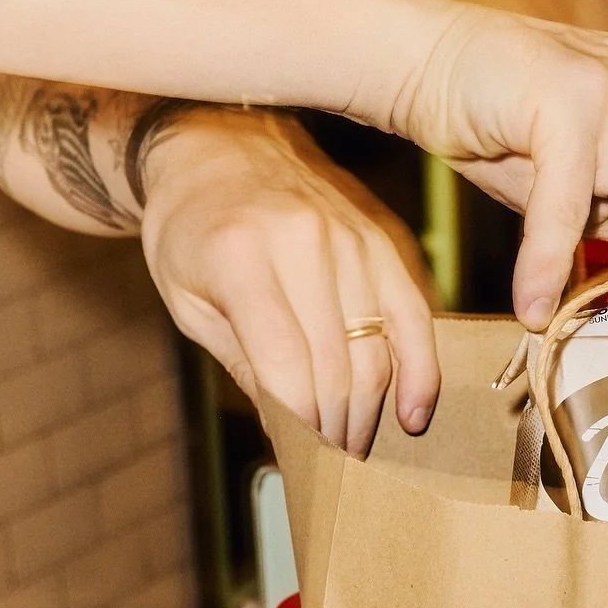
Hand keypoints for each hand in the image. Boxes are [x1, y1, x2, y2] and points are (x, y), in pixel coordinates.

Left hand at [138, 108, 438, 454]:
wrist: (220, 141)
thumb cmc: (193, 228)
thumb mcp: (187, 299)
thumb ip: (240, 364)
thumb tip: (284, 436)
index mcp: (239, 255)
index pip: (286, 367)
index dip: (298, 426)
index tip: (302, 460)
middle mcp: (303, 242)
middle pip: (338, 367)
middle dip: (336, 430)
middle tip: (332, 466)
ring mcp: (352, 238)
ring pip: (379, 351)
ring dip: (371, 412)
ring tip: (358, 444)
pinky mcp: (385, 240)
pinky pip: (416, 318)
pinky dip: (419, 372)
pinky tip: (412, 413)